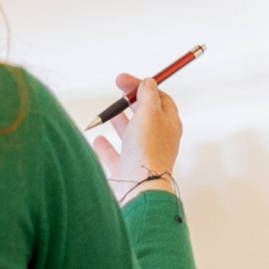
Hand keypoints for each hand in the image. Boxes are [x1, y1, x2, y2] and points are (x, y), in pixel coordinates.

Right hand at [90, 74, 183, 197]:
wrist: (140, 187)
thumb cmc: (148, 150)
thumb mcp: (150, 112)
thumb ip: (148, 95)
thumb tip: (150, 82)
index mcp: (169, 125)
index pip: (159, 98)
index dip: (143, 86)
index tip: (124, 81)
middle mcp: (158, 140)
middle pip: (145, 115)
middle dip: (132, 102)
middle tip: (118, 92)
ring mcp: (142, 156)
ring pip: (131, 135)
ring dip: (121, 122)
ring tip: (111, 114)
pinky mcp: (127, 170)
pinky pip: (115, 155)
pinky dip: (106, 146)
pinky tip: (99, 140)